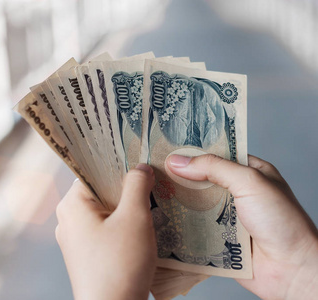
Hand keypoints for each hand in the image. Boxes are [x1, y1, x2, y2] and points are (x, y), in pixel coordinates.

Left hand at [55, 164, 155, 299]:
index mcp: (71, 204)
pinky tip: (142, 230)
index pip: (94, 172)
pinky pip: (105, 230)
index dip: (119, 166)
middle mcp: (68, 219)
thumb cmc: (119, 265)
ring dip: (127, 209)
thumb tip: (140, 168)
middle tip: (151, 185)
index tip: (141, 164)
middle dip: (126, 189)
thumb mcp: (134, 218)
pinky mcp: (86, 255)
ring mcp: (76, 239)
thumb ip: (137, 185)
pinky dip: (123, 227)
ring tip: (152, 206)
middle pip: (101, 192)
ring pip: (105, 212)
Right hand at [166, 154, 317, 299]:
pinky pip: (194, 228)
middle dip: (179, 177)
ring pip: (195, 205)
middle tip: (151, 171)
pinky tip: (160, 219)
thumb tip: (177, 161)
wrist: (291, 269)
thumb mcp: (250, 182)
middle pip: (201, 180)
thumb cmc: (281, 221)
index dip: (192, 152)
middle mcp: (236, 192)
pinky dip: (179, 225)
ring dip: (176, 202)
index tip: (165, 149)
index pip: (215, 155)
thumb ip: (214, 168)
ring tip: (149, 193)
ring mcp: (226, 216)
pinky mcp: (217, 238)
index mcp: (249, 172)